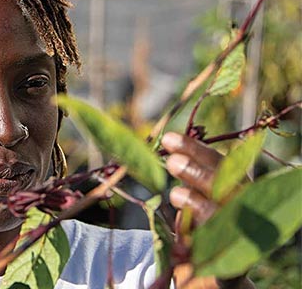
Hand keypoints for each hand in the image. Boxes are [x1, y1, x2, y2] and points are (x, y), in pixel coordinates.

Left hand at [160, 132, 254, 288]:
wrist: (213, 272)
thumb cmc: (201, 225)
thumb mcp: (194, 199)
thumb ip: (187, 177)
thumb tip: (165, 147)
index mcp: (238, 191)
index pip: (220, 164)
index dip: (197, 150)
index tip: (169, 139)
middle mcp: (245, 212)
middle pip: (227, 188)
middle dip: (198, 172)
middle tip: (171, 161)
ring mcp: (241, 238)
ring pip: (225, 217)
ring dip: (199, 203)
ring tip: (175, 194)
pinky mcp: (232, 267)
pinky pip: (216, 250)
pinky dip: (196, 240)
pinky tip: (179, 235)